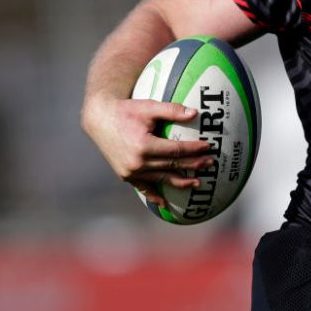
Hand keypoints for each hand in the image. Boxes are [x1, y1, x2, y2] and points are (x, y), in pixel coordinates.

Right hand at [82, 96, 211, 205]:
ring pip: (161, 179)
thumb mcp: (149, 107)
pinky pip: (143, 188)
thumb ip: (172, 110)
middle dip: (193, 165)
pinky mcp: (125, 176)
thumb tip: (195, 113)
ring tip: (198, 183)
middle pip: (172, 165)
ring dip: (180, 182)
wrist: (99, 119)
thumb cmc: (126, 110)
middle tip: (211, 163)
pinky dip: (154, 195)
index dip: (194, 149)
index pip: (176, 150)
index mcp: (143, 146)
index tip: (209, 147)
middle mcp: (137, 162)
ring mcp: (130, 172)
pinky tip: (165, 203)